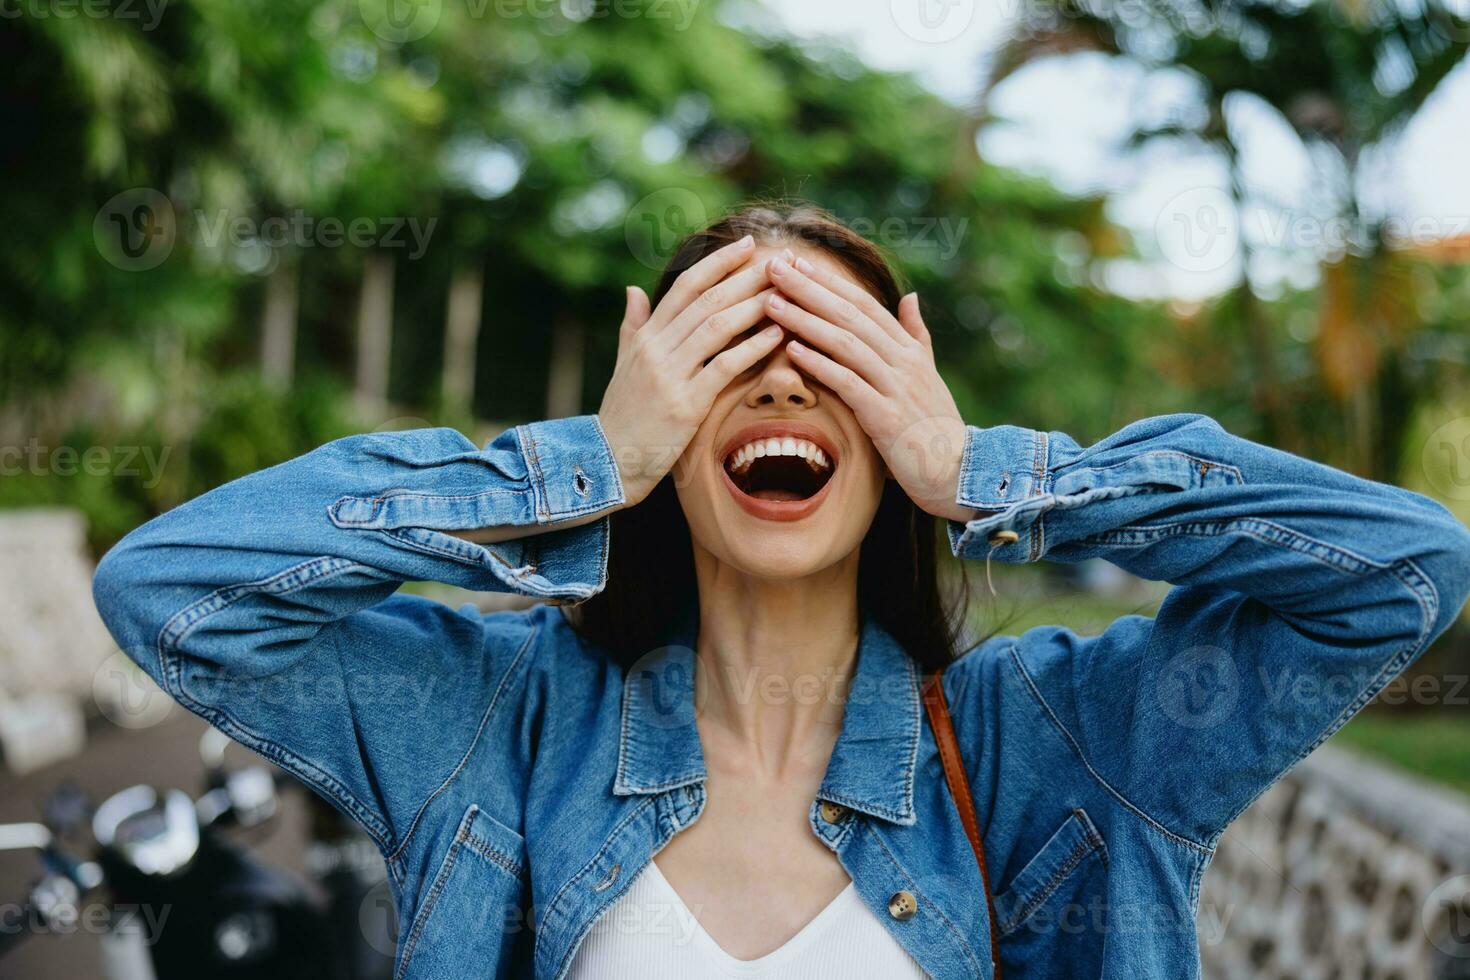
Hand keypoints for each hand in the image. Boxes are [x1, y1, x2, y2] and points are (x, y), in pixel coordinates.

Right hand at [598, 236, 788, 506]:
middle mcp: (656, 349)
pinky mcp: (684, 405)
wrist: (606, 463)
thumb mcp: (624, 365)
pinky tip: (777, 336)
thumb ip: (632, 325)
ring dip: (753, 306)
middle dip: (745, 278)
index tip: (747, 246)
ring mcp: (669, 376)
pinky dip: (752, 348)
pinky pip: (723, 367)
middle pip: (707, 301)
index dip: (718, 263)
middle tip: (779, 261)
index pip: (685, 287)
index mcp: (645, 336)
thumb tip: (633, 289)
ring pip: (716, 327)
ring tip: (784, 292)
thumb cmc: (621, 415)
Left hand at [762, 255, 974, 522]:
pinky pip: (849, 384)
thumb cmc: (936, 425)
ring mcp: (895, 387)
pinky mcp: (887, 417)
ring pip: (845, 343)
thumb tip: (909, 296)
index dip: (828, 281)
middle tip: (773, 266)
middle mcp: (902, 360)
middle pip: (849, 315)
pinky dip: (820, 364)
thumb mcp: (928, 373)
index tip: (794, 260)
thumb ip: (916, 334)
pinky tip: (792, 350)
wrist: (959, 470)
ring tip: (772, 303)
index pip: (862, 304)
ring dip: (805, 320)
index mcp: (907, 348)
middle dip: (808, 288)